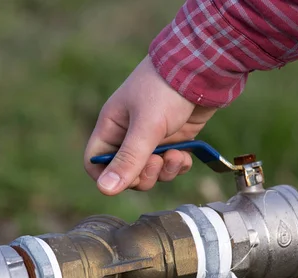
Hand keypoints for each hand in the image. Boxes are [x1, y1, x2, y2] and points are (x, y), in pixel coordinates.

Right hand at [84, 55, 216, 195]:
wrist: (203, 67)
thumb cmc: (166, 89)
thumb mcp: (146, 126)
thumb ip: (128, 159)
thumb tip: (105, 190)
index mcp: (112, 127)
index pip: (95, 162)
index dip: (106, 177)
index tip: (126, 178)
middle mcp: (128, 135)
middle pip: (125, 174)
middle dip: (143, 175)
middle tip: (157, 162)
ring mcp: (152, 138)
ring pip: (150, 172)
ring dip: (164, 171)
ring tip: (176, 156)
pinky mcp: (174, 140)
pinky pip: (170, 165)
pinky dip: (178, 165)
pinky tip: (186, 155)